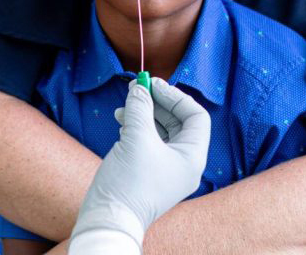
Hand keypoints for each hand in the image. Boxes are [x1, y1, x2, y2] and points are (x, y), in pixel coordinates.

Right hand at [70, 78, 209, 250]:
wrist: (109, 219)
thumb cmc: (129, 182)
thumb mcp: (136, 137)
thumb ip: (139, 108)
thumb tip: (139, 88)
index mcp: (192, 157)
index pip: (195, 116)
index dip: (175, 96)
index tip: (153, 84)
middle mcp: (184, 163)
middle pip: (178, 122)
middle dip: (158, 103)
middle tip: (138, 88)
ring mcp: (166, 169)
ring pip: (161, 131)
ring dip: (144, 114)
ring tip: (125, 105)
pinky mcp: (149, 173)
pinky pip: (148, 143)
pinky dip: (136, 128)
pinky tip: (122, 121)